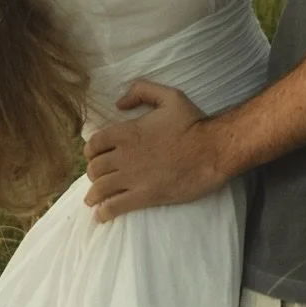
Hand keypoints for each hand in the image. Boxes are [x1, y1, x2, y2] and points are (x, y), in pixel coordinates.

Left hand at [83, 81, 220, 221]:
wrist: (213, 150)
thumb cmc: (194, 123)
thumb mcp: (170, 96)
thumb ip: (142, 90)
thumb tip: (119, 103)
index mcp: (127, 132)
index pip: (94, 144)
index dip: (91, 151)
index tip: (95, 156)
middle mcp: (124, 155)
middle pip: (94, 168)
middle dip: (93, 173)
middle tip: (99, 178)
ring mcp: (133, 177)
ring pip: (100, 189)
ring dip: (94, 195)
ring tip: (93, 200)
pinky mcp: (145, 196)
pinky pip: (115, 207)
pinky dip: (104, 213)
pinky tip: (102, 215)